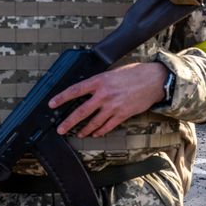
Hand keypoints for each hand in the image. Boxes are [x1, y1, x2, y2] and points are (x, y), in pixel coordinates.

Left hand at [48, 62, 167, 136]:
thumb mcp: (114, 72)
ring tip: (78, 134)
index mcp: (100, 81)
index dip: (61, 98)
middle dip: (68, 122)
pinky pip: (108, 126)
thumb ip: (101, 81)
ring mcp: (113, 106)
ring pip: (94, 122)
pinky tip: (96, 133)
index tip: (52, 104)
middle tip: (60, 129)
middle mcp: (104, 95)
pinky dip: (100, 131)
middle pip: (81, 111)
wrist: (154, 80)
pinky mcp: (122, 114)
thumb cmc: (135, 73)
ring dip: (85, 130)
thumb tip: (90, 88)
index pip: (75, 90)